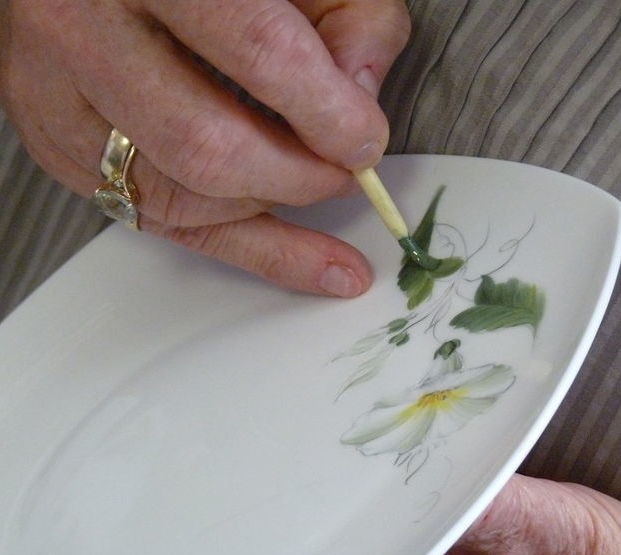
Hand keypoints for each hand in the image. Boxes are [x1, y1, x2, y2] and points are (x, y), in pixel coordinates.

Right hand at [0, 0, 409, 295]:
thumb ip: (346, 15)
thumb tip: (363, 100)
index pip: (259, 51)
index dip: (329, 114)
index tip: (365, 143)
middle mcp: (86, 29)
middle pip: (207, 145)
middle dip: (297, 179)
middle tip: (342, 173)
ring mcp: (57, 95)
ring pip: (176, 197)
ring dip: (266, 209)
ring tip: (314, 189)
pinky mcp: (56, 144)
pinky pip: (158, 222)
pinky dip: (245, 247)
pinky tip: (314, 263)